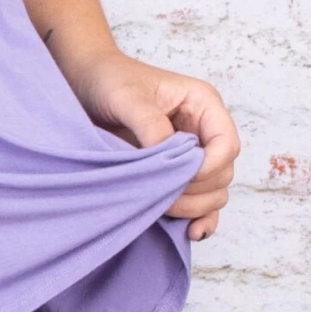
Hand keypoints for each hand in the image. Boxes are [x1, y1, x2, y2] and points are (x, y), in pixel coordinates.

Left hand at [67, 49, 239, 242]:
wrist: (84, 82)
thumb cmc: (109, 79)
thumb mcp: (127, 96)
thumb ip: (150, 124)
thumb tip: (167, 157)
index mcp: (202, 104)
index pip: (226, 144)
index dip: (209, 167)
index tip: (181, 177)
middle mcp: (203, 129)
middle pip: (222, 173)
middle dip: (197, 191)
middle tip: (162, 198)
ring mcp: (192, 153)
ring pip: (213, 191)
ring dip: (194, 206)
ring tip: (162, 209)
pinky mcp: (175, 171)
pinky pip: (199, 201)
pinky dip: (198, 218)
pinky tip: (190, 232)